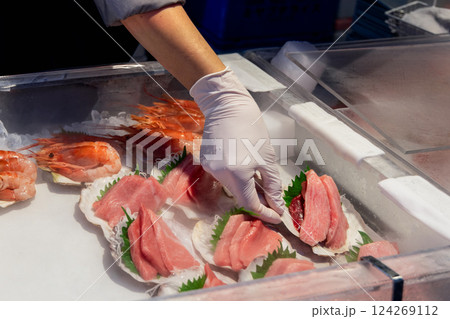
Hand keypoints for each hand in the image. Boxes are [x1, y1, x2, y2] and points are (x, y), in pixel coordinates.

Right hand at [190, 67, 284, 222]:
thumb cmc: (253, 129)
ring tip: (258, 177)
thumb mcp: (267, 159)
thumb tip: (277, 206)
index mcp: (237, 174)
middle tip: (272, 200)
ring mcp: (210, 169)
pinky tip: (242, 165)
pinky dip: (235, 177)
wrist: (228, 107)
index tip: (277, 216)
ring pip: (231, 187)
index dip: (265, 212)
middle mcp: (220, 175)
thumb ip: (272, 186)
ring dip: (245, 188)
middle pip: (240, 197)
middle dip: (257, 200)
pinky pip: (223, 176)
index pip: (251, 204)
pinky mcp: (205, 162)